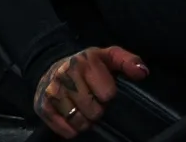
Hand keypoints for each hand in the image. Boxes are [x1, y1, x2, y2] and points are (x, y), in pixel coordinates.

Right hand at [33, 46, 149, 138]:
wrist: (51, 67)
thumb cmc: (87, 66)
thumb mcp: (108, 57)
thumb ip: (128, 61)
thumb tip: (143, 72)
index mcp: (84, 61)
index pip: (107, 94)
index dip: (108, 95)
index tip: (102, 89)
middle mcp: (66, 74)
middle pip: (94, 111)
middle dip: (96, 109)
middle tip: (91, 100)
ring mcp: (53, 90)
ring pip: (80, 122)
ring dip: (84, 120)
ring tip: (82, 109)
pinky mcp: (42, 106)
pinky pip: (65, 130)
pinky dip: (71, 129)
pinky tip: (72, 117)